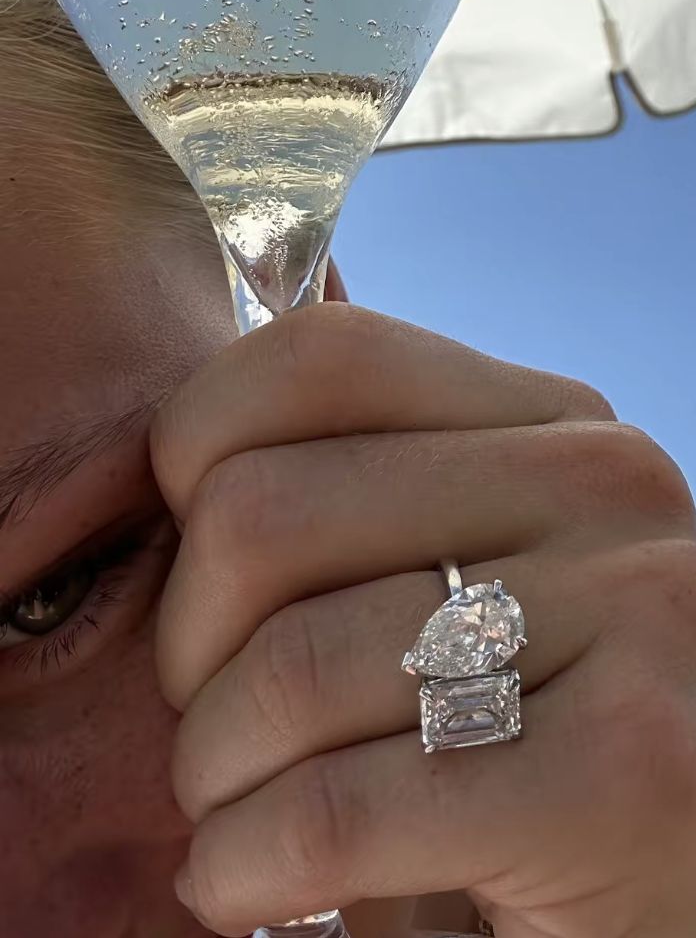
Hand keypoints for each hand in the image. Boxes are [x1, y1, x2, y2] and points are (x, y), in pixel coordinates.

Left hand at [150, 304, 695, 937]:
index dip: (197, 449)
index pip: (318, 356)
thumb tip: (241, 367)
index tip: (201, 557)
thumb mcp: (461, 570)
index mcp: (552, 425)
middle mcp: (602, 489)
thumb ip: (370, 475)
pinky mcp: (626, 778)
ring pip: (287, 669)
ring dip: (215, 772)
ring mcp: (633, 617)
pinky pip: (330, 812)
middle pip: (264, 512)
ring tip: (236, 806)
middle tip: (220, 716)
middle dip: (188, 644)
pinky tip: (250, 879)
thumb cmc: (521, 727)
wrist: (663, 880)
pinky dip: (243, 864)